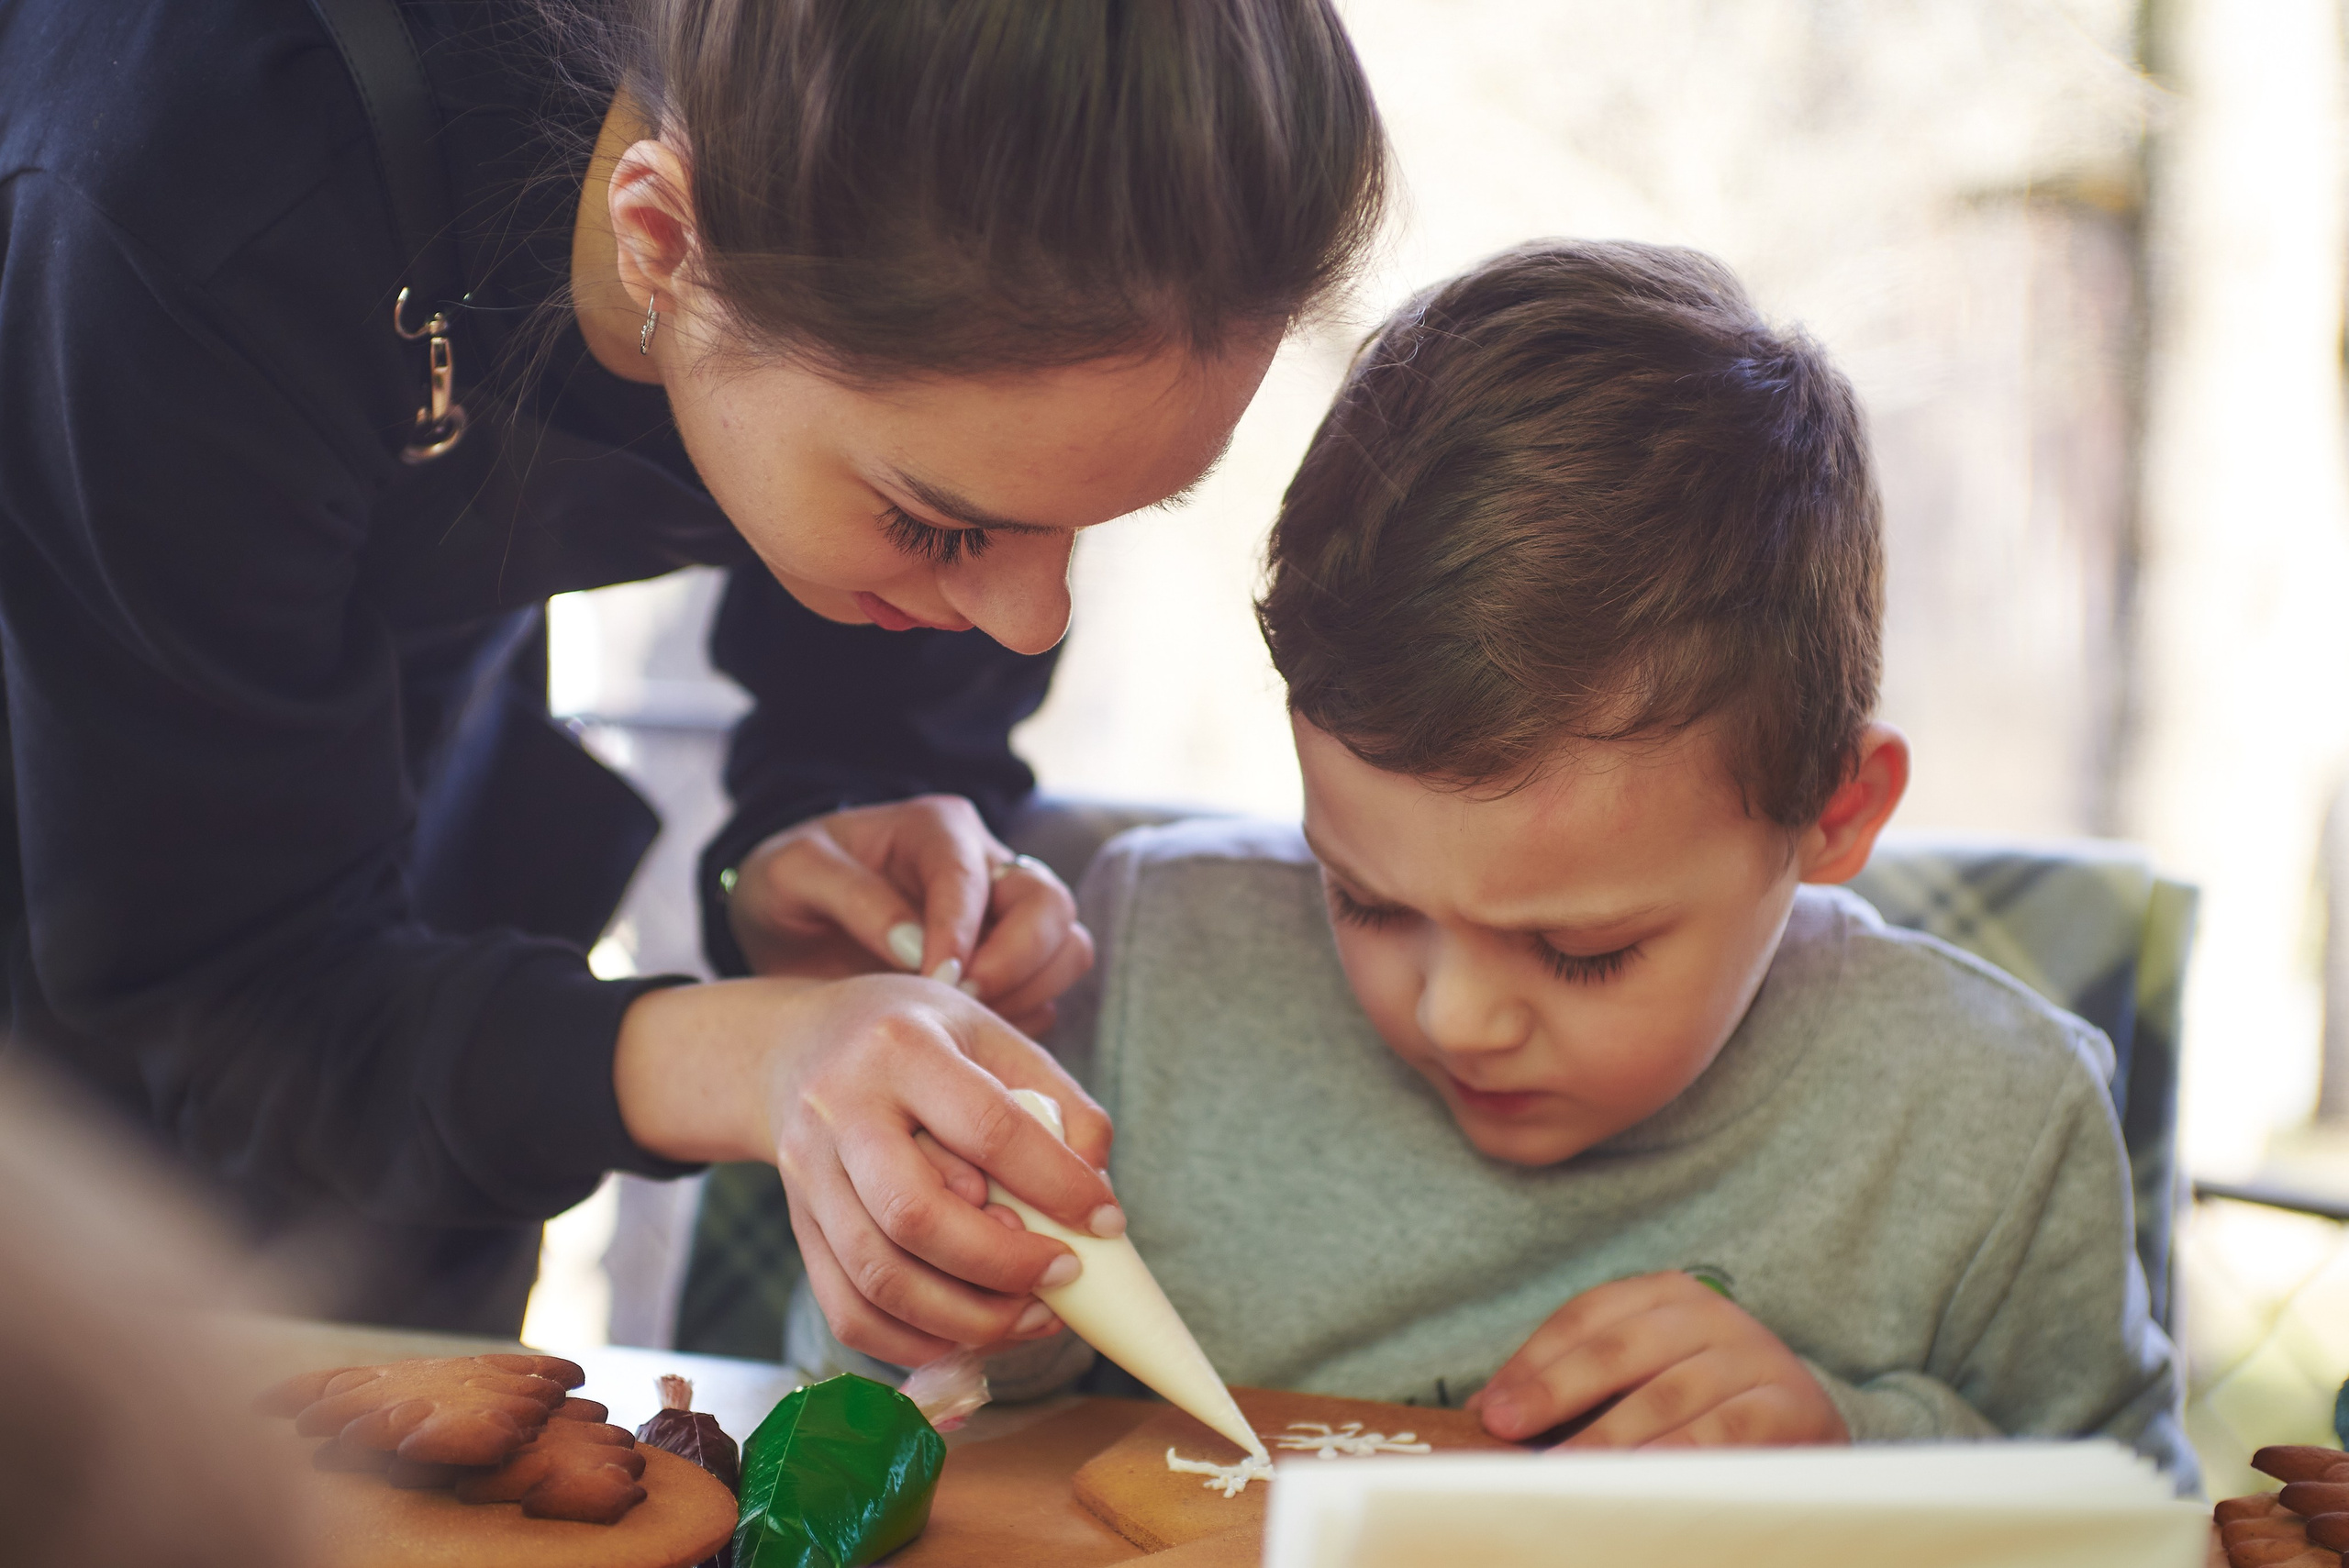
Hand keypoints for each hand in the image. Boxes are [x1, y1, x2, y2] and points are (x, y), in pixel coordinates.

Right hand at [613, 972, 1120, 1365]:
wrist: (794, 1048)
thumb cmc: (914, 1040)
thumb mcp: (988, 1034)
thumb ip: (1056, 1102)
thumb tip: (1097, 1191)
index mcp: (901, 1047)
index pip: (987, 1128)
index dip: (1056, 1184)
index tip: (1107, 1221)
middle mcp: (841, 1110)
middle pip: (915, 1215)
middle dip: (1003, 1266)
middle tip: (1064, 1276)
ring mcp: (808, 1175)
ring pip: (879, 1277)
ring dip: (966, 1318)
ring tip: (1030, 1316)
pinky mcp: (798, 1228)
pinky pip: (848, 1311)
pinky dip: (914, 1342)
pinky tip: (969, 1333)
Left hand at [726, 796, 1093, 1034]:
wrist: (789, 921)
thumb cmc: (789, 887)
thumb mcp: (792, 873)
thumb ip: (850, 896)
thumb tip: (914, 946)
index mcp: (936, 829)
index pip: (973, 877)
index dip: (961, 933)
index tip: (935, 982)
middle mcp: (987, 866)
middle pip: (1051, 906)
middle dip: (1016, 962)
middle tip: (961, 1001)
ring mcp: (1006, 918)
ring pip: (1067, 949)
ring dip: (1027, 993)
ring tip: (965, 1022)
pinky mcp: (1009, 966)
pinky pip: (1048, 996)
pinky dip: (1021, 1021)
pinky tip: (966, 1037)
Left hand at [1466, 1272, 1848, 1449]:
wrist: (1811, 1426)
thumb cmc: (1704, 1403)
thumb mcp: (1643, 1378)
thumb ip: (1574, 1386)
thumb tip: (1487, 1411)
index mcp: (1666, 1294)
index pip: (1586, 1317)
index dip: (1534, 1361)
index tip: (1490, 1410)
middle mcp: (1711, 1314)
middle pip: (1620, 1348)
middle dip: (1557, 1391)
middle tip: (1508, 1432)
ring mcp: (1755, 1356)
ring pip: (1668, 1396)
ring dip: (1610, 1438)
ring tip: (1563, 1472)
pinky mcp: (1791, 1407)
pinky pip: (1724, 1436)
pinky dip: (1677, 1461)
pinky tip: (1638, 1486)